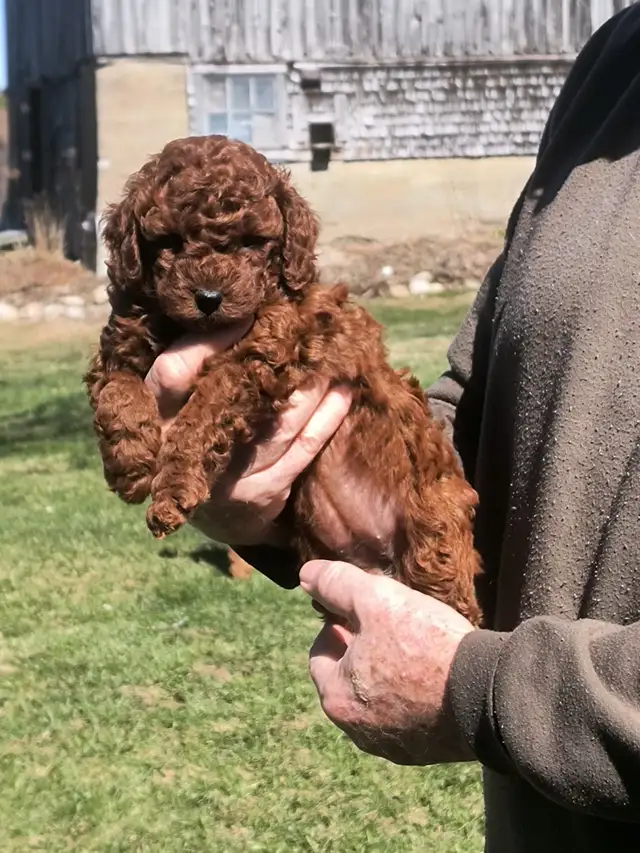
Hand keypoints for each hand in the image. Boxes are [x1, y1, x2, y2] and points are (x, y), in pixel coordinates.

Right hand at [145, 325, 351, 545]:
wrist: (216, 514)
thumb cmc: (197, 439)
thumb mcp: (178, 405)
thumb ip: (196, 368)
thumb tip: (243, 314)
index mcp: (157, 418)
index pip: (172, 371)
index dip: (207, 341)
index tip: (247, 317)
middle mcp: (186, 450)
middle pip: (235, 396)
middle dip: (274, 360)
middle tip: (304, 328)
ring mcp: (226, 477)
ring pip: (279, 423)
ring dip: (312, 386)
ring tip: (333, 354)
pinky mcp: (262, 493)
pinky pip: (302, 448)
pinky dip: (327, 417)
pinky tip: (343, 392)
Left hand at [300, 559, 475, 765]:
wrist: (487, 692)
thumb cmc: (424, 643)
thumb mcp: (375, 599)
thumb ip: (335, 584)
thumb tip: (307, 575)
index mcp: (336, 698)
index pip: (320, 652)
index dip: (338, 624)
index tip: (362, 609)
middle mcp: (357, 731)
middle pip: (347, 677)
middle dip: (360, 648)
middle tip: (388, 623)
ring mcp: (393, 745)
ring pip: (377, 697)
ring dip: (386, 673)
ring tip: (412, 645)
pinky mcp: (424, 751)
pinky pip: (407, 715)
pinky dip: (411, 694)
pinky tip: (432, 673)